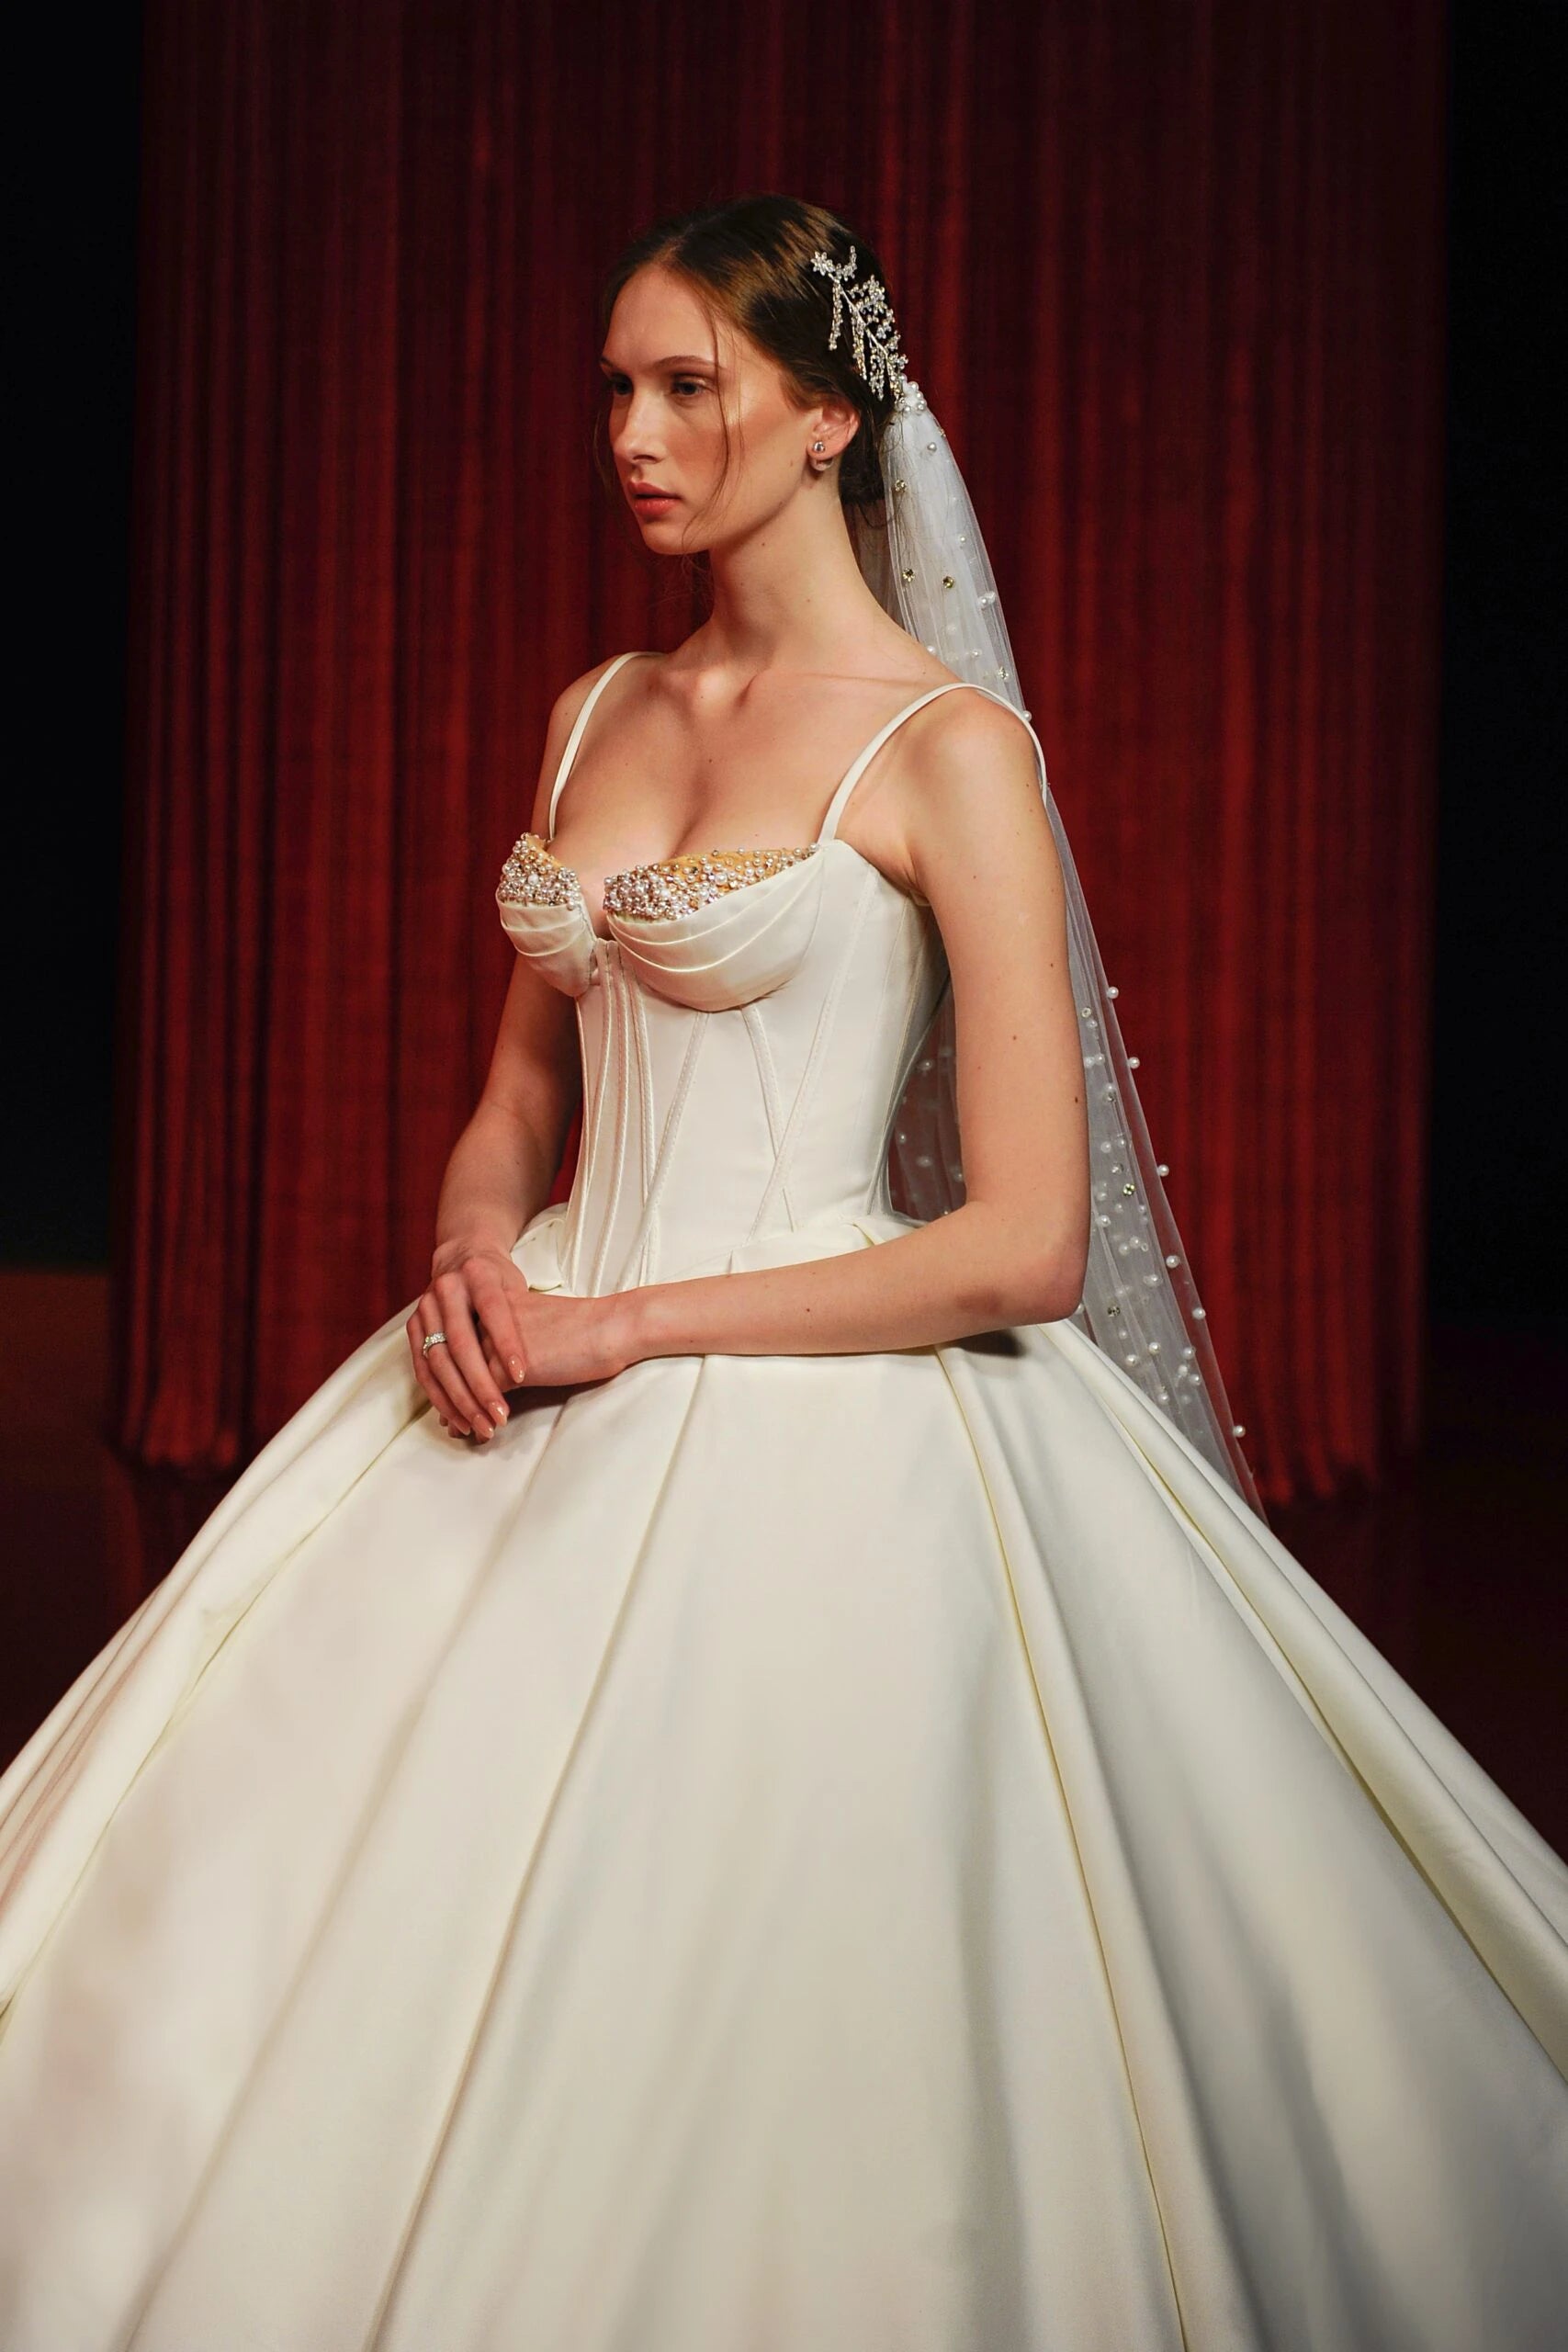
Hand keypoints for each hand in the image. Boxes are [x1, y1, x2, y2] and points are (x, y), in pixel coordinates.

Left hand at [408, 1240, 637, 1437]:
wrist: (610, 1327)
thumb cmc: (584, 1328)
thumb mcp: (537, 1323)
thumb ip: (510, 1340)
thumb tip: (497, 1370)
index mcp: (492, 1304)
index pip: (456, 1342)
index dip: (450, 1375)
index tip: (450, 1399)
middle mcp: (484, 1321)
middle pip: (452, 1364)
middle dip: (449, 1399)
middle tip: (449, 1424)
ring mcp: (492, 1344)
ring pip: (462, 1385)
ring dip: (463, 1414)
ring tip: (466, 1434)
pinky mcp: (507, 1367)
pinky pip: (483, 1400)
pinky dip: (483, 1419)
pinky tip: (487, 1433)